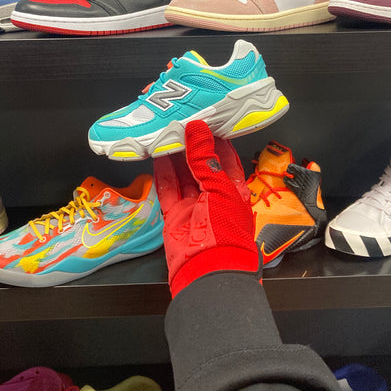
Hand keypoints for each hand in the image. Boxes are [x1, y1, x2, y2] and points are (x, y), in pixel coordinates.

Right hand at [154, 120, 259, 296]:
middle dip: (193, 147)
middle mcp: (214, 196)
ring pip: (183, 176)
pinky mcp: (175, 216)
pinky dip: (162, 174)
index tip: (206, 120)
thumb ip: (206, 158)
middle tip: (181, 123)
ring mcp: (193, 206)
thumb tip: (197, 129)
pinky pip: (168, 191)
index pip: (226, 159)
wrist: (208, 270)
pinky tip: (157, 157)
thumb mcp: (220, 188)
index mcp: (233, 190)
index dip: (216, 140)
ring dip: (175, 157)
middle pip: (202, 166)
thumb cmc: (225, 229)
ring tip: (167, 134)